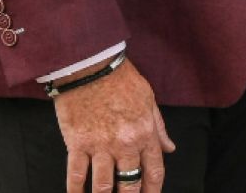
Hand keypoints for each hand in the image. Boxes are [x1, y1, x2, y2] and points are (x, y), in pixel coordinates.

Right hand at [52, 58, 174, 192]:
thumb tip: (169, 148)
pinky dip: (75, 191)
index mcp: (145, 133)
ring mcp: (100, 146)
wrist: (92, 66)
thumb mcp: (149, 100)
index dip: (153, 190)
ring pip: (103, 186)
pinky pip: (76, 175)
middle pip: (129, 184)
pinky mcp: (77, 144)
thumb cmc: (122, 80)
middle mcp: (124, 144)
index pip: (154, 171)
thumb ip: (159, 128)